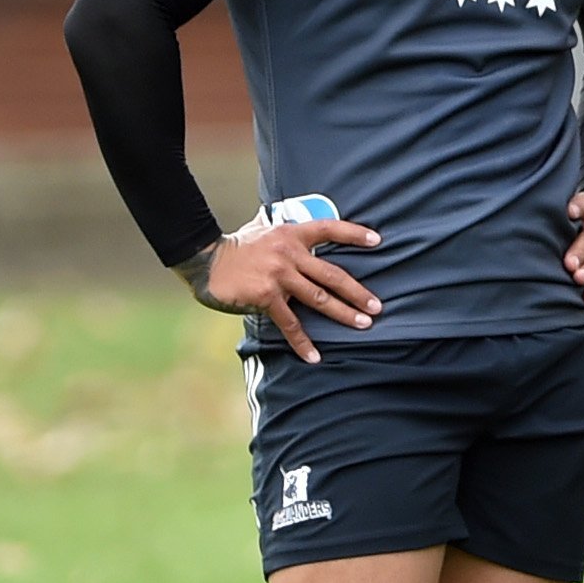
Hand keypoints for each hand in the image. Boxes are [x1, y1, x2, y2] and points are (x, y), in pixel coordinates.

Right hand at [179, 218, 382, 362]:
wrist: (206, 260)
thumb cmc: (239, 246)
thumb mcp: (265, 229)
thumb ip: (287, 231)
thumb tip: (305, 226)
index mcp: (292, 234)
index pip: (329, 229)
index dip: (353, 234)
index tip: (377, 241)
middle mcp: (290, 254)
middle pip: (333, 275)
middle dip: (357, 292)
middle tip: (377, 307)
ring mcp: (279, 276)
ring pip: (319, 298)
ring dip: (343, 313)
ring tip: (363, 324)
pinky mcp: (266, 296)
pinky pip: (290, 323)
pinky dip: (303, 341)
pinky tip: (314, 356)